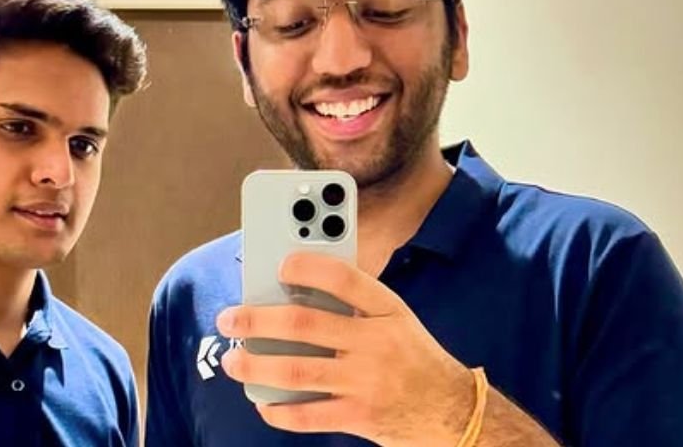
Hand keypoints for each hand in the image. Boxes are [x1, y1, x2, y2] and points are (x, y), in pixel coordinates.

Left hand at [217, 251, 474, 445]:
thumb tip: (293, 291)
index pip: (345, 278)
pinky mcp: (360, 417)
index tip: (279, 265)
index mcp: (387, 310)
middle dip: (257, 320)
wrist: (453, 411)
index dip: (307, 267)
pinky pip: (307, 415)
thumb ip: (356, 304)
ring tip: (234, 360)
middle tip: (229, 319)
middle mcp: (376, 343)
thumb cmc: (413, 358)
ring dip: (255, 365)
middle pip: (304, 324)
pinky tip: (263, 402)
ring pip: (296, 371)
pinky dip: (279, 410)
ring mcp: (367, 382)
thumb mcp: (397, 320)